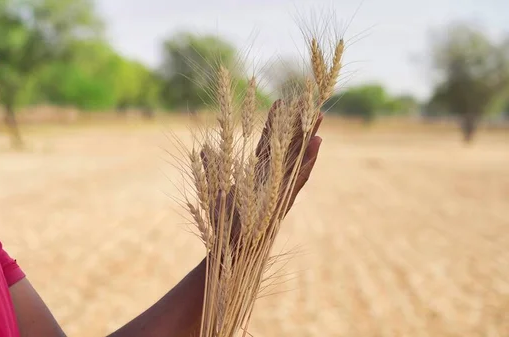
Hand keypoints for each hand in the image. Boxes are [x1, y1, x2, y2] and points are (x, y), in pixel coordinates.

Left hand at [201, 99, 323, 250]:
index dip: (275, 122)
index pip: (269, 141)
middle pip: (289, 146)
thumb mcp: (215, 187)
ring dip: (308, 137)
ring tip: (319, 117)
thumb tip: (204, 146)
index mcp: (258, 172)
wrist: (226, 247)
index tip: (281, 101)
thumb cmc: (223, 219)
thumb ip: (213, 165)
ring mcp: (281, 188)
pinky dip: (308, 161)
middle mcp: (273, 178)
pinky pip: (299, 177)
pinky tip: (317, 145)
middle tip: (310, 100)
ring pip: (298, 158)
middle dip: (299, 124)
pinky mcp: (285, 200)